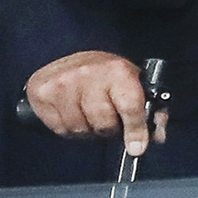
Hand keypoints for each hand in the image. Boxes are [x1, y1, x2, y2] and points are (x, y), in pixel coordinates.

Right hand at [26, 51, 168, 155]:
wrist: (67, 49)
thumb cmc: (103, 71)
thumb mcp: (131, 81)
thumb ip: (148, 110)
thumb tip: (156, 137)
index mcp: (117, 70)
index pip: (130, 107)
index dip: (136, 131)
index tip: (137, 147)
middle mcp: (88, 75)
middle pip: (103, 124)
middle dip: (109, 128)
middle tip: (108, 118)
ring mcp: (62, 84)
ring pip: (80, 130)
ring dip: (87, 130)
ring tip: (89, 113)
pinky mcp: (42, 93)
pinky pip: (60, 129)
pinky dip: (69, 128)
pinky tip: (72, 112)